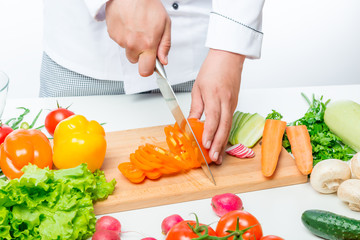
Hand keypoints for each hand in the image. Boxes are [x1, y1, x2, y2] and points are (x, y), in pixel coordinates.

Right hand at [105, 0, 170, 76]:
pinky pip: (120, 41)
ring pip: (127, 50)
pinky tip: (129, 24)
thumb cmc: (148, 5)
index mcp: (147, 44)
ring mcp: (121, 40)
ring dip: (132, 43)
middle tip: (145, 39)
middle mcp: (132, 44)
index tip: (151, 65)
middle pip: (135, 61)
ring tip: (137, 27)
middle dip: (141, 54)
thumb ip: (164, 46)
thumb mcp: (165, 24)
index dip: (149, 69)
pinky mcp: (112, 34)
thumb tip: (163, 61)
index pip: (145, 70)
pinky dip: (124, 35)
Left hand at [189, 49, 244, 163]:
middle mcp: (226, 101)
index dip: (209, 133)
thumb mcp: (198, 88)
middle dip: (218, 144)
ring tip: (218, 156)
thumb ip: (196, 107)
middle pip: (224, 126)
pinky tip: (221, 143)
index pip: (213, 118)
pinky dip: (225, 134)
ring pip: (228, 126)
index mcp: (215, 95)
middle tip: (214, 158)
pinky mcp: (234, 105)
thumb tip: (190, 123)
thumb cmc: (212, 69)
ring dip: (223, 142)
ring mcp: (232, 104)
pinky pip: (230, 122)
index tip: (204, 145)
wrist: (229, 57)